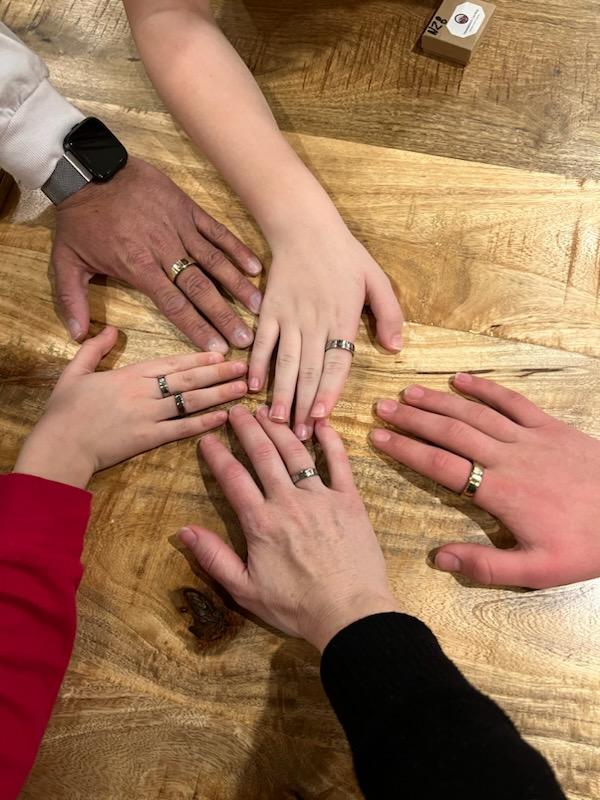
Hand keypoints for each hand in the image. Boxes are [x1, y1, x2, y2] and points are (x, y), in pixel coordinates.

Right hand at [15, 327, 248, 488]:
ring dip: (219, 394)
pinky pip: (182, 429)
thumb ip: (94, 349)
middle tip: (245, 368)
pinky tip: (223, 417)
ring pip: (191, 401)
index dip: (199, 358)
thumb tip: (109, 329)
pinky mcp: (148, 439)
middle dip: (219, 373)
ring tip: (242, 389)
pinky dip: (204, 422)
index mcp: (129, 374)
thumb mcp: (74, 372)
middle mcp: (143, 391)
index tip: (221, 353)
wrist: (60, 446)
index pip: (171, 362)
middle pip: (188, 379)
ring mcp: (148, 415)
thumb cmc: (63, 411)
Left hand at [52, 157, 262, 351]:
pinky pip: (216, 231)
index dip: (197, 328)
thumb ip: (71, 300)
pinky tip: (254, 267)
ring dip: (237, 286)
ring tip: (258, 307)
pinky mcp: (186, 209)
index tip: (216, 348)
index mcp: (138, 267)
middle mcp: (164, 251)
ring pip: (214, 262)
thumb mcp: (65, 262)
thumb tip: (77, 335)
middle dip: (225, 316)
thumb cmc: (79, 219)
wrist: (88, 170)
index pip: (174, 305)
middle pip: (200, 289)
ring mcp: (179, 228)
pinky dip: (236, 248)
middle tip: (246, 338)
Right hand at [178, 405, 398, 650]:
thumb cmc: (296, 607)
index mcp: (261, 522)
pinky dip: (330, 440)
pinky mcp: (349, 500)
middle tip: (236, 411)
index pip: (233, 478)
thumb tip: (183, 531)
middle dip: (246, 429)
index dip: (217, 455)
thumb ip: (214, 557)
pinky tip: (321, 423)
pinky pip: (340, 462)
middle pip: (263, 454)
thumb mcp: (245, 589)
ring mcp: (321, 497)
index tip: (206, 439)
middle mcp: (288, 501)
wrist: (350, 614)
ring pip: (296, 452)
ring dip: (278, 428)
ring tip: (266, 411)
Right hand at [248, 223, 403, 439]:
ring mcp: (289, 317)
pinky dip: (257, 365)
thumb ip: (390, 314)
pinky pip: (262, 342)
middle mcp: (314, 321)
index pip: (336, 362)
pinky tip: (254, 388)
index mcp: (342, 317)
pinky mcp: (269, 310)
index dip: (329, 391)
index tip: (322, 417)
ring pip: (285, 362)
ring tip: (277, 421)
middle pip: (309, 370)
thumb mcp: (377, 279)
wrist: (304, 226)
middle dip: (303, 405)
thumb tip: (396, 349)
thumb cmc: (344, 254)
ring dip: (281, 393)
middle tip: (299, 436)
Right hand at [371, 373, 599, 588]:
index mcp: (500, 492)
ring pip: (475, 413)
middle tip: (383, 408)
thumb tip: (439, 558)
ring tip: (410, 393)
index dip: (405, 450)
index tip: (378, 438)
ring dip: (440, 401)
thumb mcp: (539, 571)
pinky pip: (512, 401)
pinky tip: (461, 379)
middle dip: (413, 419)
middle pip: (451, 432)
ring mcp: (530, 438)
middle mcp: (508, 458)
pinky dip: (485, 388)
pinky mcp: (552, 427)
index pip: (440, 465)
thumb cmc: (589, 545)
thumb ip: (486, 565)